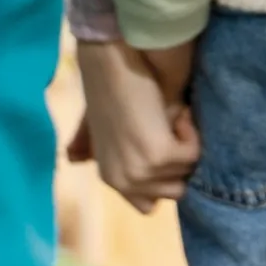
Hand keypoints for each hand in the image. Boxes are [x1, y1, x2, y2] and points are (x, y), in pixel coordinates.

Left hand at [68, 39, 200, 214]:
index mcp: (110, 177)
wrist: (114, 60)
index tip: (164, 149)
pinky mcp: (159, 156)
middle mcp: (123, 182)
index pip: (148, 205)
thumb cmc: (109, 86)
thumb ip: (89, 146)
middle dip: (178, 164)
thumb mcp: (98, 124)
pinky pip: (193, 155)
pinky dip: (192, 133)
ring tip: (169, 117)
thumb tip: (72, 158)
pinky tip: (178, 112)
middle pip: (174, 193)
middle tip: (168, 130)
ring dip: (185, 146)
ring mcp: (141, 171)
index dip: (163, 178)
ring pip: (187, 173)